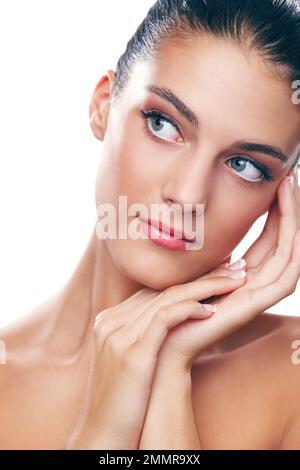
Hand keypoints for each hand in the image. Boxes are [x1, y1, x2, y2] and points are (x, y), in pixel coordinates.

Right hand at [65, 272, 243, 448]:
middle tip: (231, 269)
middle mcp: (110, 322)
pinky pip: (163, 319)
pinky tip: (210, 309)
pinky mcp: (131, 353)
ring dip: (203, 288)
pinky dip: (188, 310)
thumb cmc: (123, 401)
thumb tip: (171, 323)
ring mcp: (118, 335)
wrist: (102, 436)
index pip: (152, 291)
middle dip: (201, 278)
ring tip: (231, 284)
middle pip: (161, 290)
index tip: (215, 274)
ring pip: (166, 299)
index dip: (186, 281)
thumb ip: (142, 337)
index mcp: (108, 321)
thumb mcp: (129, 361)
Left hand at [153, 169, 299, 370]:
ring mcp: (257, 295)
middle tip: (292, 176)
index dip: (276, 210)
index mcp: (241, 275)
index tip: (277, 181)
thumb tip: (212, 229)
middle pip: (284, 242)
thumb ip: (210, 253)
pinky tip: (289, 219)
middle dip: (290, 209)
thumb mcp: (191, 268)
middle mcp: (254, 284)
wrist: (160, 337)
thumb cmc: (168, 302)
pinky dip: (291, 246)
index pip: (269, 238)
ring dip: (293, 220)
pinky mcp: (254, 305)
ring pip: (290, 254)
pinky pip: (285, 276)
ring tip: (290, 187)